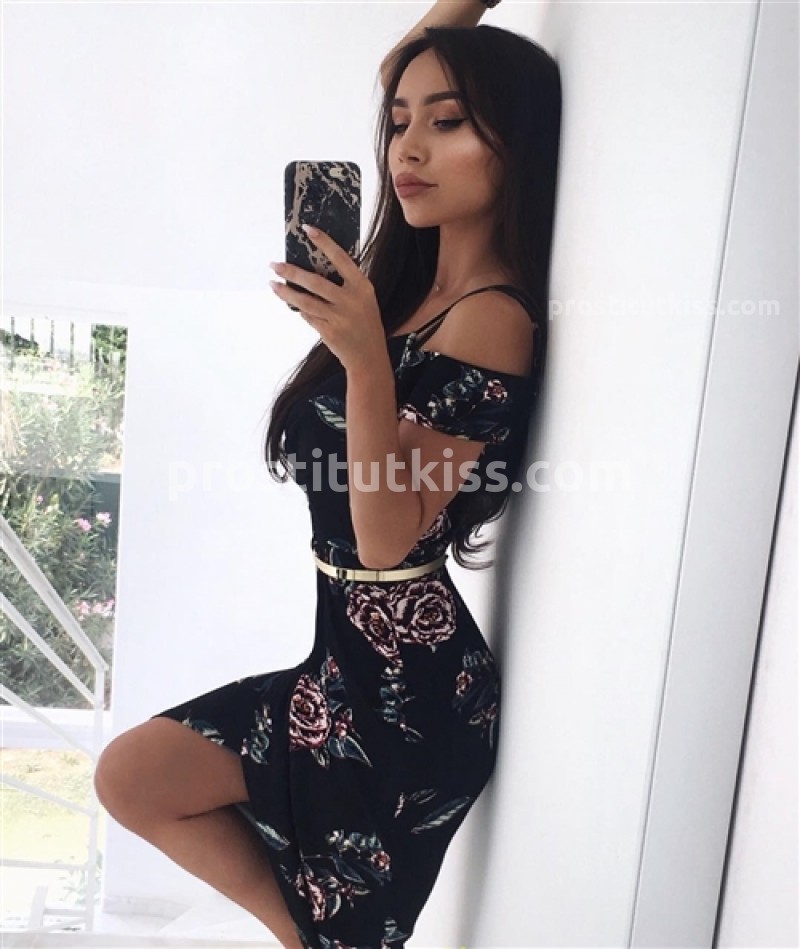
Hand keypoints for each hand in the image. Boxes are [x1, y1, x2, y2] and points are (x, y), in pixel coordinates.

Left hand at [269, 226, 384, 372]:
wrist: (369, 357)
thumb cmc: (364, 323)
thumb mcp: (363, 300)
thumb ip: (345, 285)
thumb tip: (312, 268)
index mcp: (362, 287)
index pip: (341, 258)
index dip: (324, 243)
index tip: (307, 229)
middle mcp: (351, 300)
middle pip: (315, 281)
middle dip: (291, 272)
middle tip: (274, 265)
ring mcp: (340, 318)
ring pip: (305, 301)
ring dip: (286, 293)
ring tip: (273, 284)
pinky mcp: (329, 332)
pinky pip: (308, 316)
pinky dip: (299, 310)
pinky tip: (292, 304)